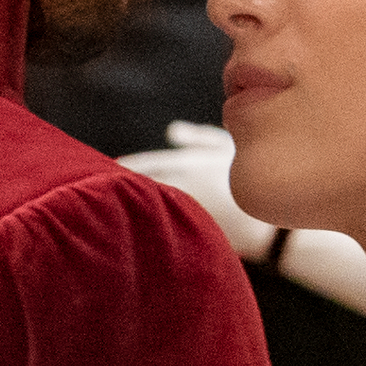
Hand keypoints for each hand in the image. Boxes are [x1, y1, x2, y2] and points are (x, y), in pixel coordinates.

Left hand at [117, 123, 272, 262]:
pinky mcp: (192, 234)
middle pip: (141, 188)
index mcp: (189, 164)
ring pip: (148, 210)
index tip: (104, 167)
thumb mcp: (227, 148)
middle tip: (92, 190)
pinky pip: (163, 230)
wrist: (273, 217)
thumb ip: (198, 138)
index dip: (125, 166)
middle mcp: (184, 188)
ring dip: (128, 209)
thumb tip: (171, 131)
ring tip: (106, 211)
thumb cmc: (251, 172)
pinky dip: (147, 228)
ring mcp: (186, 212)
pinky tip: (133, 233)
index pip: (147, 165)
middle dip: (117, 188)